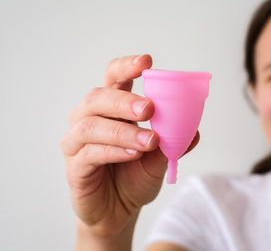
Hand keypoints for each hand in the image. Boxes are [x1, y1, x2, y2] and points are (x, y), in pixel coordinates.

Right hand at [61, 55, 199, 238]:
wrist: (120, 211)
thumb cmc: (135, 177)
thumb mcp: (160, 158)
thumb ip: (172, 142)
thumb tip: (193, 130)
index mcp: (111, 110)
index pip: (113, 78)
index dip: (126, 67)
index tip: (146, 62)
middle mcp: (90, 120)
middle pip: (98, 97)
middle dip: (125, 100)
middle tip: (150, 108)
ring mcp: (78, 143)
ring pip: (91, 125)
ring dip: (123, 131)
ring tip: (149, 141)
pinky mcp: (74, 167)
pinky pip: (89, 153)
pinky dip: (114, 151)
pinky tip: (133, 154)